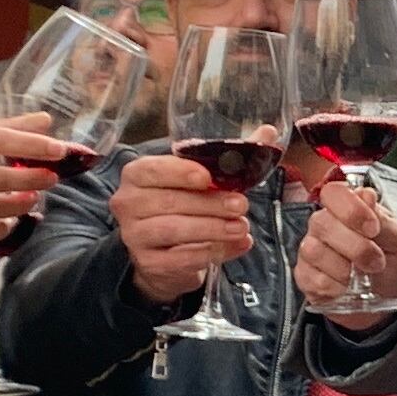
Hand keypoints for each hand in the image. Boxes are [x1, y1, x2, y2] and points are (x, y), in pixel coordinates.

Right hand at [111, 150, 251, 304]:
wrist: (165, 253)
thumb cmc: (184, 205)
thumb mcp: (202, 179)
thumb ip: (231, 156)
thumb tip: (268, 132)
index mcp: (138, 175)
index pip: (152, 170)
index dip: (179, 172)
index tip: (207, 177)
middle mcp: (128, 203)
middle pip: (169, 202)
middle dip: (209, 204)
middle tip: (241, 205)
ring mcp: (135, 235)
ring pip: (173, 230)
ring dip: (212, 229)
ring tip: (241, 227)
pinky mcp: (149, 263)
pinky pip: (181, 258)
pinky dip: (211, 252)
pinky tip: (234, 246)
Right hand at [293, 177, 396, 311]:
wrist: (390, 292)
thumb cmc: (392, 260)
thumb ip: (382, 218)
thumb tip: (366, 195)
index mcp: (346, 208)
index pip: (333, 192)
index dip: (351, 209)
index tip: (373, 228)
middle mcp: (323, 225)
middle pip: (322, 223)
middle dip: (355, 246)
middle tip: (376, 261)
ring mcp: (310, 250)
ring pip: (314, 251)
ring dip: (344, 269)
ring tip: (362, 277)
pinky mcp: (305, 277)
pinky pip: (312, 279)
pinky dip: (335, 287)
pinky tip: (347, 288)